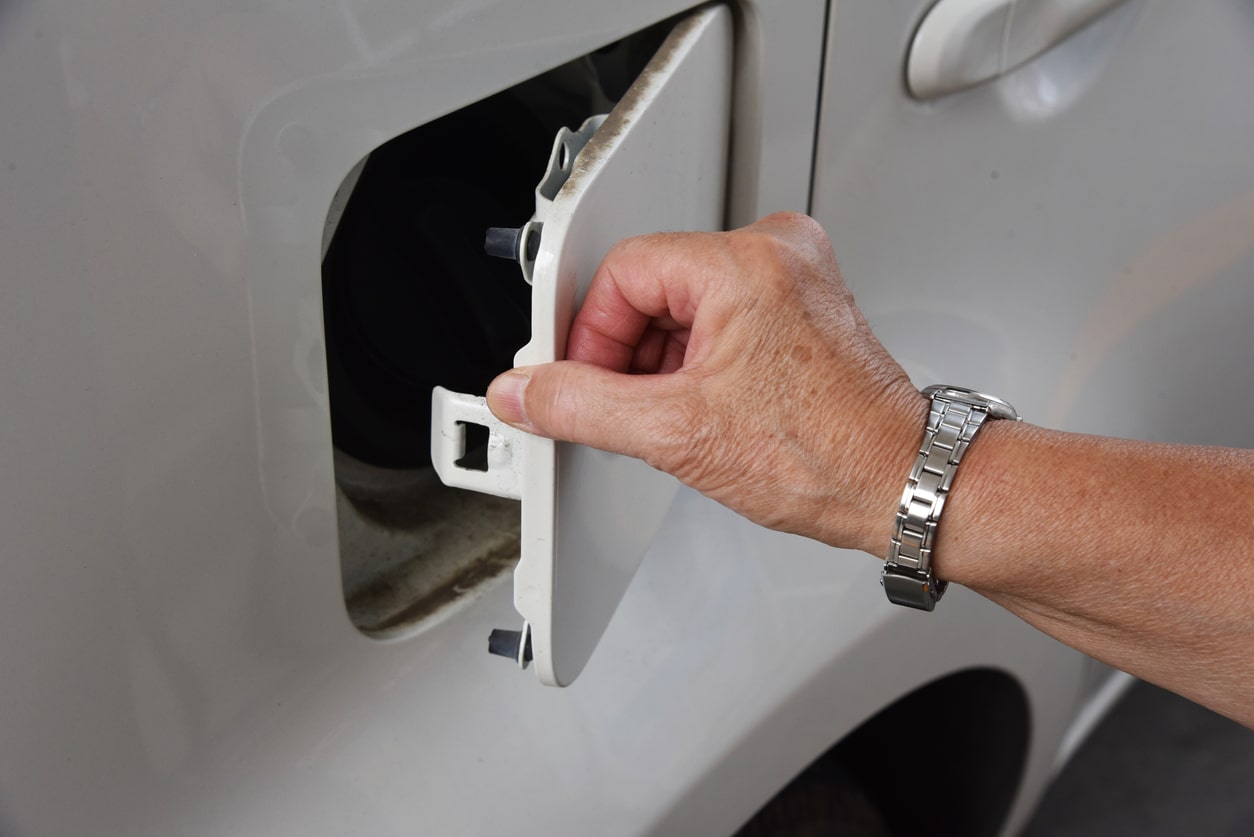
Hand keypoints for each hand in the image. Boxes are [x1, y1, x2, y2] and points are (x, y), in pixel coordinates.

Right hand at [486, 212, 926, 553]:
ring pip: (683, 304)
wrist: (898, 482)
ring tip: (674, 418)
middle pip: (652, 285)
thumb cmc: (824, 456)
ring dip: (659, 361)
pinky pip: (719, 315)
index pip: (623, 271)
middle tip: (624, 409)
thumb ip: (582, 406)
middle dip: (625, 353)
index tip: (579, 382)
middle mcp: (775, 253)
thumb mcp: (676, 434)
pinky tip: (701, 408)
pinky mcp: (801, 304)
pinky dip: (695, 360)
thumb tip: (524, 392)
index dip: (589, 334)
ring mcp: (793, 276)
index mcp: (746, 263)